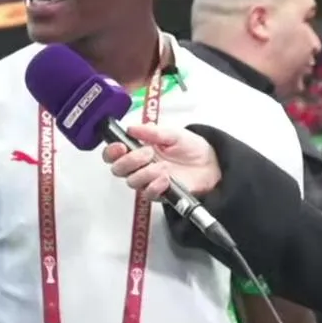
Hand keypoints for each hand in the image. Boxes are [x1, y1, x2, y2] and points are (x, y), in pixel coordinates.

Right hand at [102, 123, 221, 199]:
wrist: (210, 163)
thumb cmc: (190, 147)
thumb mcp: (172, 134)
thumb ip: (151, 132)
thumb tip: (131, 128)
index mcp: (137, 149)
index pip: (113, 154)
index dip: (111, 152)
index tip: (120, 146)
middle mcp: (139, 166)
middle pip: (118, 169)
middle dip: (128, 161)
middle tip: (146, 153)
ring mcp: (148, 180)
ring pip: (132, 182)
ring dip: (145, 173)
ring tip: (163, 166)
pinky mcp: (159, 193)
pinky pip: (148, 194)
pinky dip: (155, 186)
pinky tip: (166, 179)